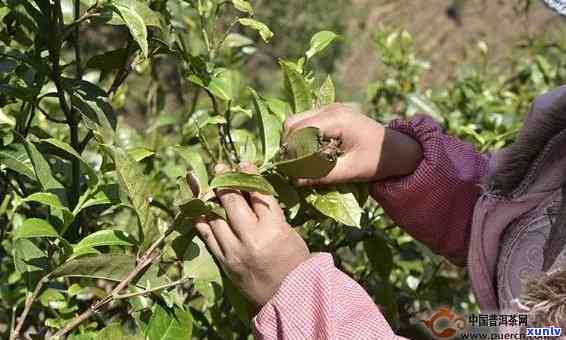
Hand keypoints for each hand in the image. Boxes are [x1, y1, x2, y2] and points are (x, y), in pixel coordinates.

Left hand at [194, 163, 309, 307]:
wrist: (289, 298)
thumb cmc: (295, 263)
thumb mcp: (289, 233)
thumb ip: (270, 213)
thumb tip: (251, 192)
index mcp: (274, 229)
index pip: (258, 194)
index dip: (249, 176)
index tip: (243, 164)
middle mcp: (251, 238)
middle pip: (232, 202)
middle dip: (225, 182)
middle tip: (219, 168)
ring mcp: (234, 251)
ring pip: (215, 217)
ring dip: (209, 198)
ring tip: (206, 186)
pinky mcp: (224, 262)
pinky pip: (207, 237)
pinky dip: (201, 221)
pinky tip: (196, 209)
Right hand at [283, 103, 422, 184]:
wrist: (399, 149)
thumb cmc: (378, 160)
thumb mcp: (350, 171)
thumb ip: (321, 175)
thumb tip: (294, 181)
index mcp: (336, 119)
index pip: (298, 131)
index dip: (290, 151)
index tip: (290, 172)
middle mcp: (330, 108)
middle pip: (292, 122)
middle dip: (288, 145)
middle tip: (292, 168)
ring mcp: (329, 108)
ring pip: (296, 121)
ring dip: (294, 141)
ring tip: (300, 162)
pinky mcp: (330, 113)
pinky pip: (306, 122)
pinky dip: (302, 138)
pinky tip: (310, 154)